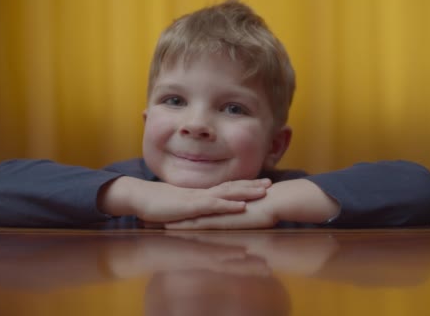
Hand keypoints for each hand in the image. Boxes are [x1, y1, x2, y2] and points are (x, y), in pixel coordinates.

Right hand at [98, 176, 271, 222]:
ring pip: (227, 193)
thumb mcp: (178, 206)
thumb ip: (190, 207)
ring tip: (264, 191)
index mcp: (200, 193)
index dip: (243, 185)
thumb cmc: (156, 203)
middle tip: (270, 183)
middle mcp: (202, 193)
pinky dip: (229, 204)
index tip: (258, 184)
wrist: (139, 197)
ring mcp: (198, 198)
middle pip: (231, 187)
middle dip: (252, 185)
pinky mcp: (192, 206)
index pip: (226, 187)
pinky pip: (214, 205)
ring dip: (246, 192)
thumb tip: (199, 210)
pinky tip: (242, 205)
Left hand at [165, 179, 339, 228]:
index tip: (167, 212)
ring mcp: (218, 212)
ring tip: (156, 224)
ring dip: (174, 221)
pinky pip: (200, 223)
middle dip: (172, 213)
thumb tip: (237, 215)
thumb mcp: (248, 209)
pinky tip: (172, 229)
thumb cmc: (266, 206)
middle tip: (153, 216)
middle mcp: (216, 206)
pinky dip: (185, 226)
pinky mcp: (223, 219)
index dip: (182, 209)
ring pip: (191, 217)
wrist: (277, 200)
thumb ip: (240, 211)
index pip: (198, 207)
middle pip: (189, 209)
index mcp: (221, 204)